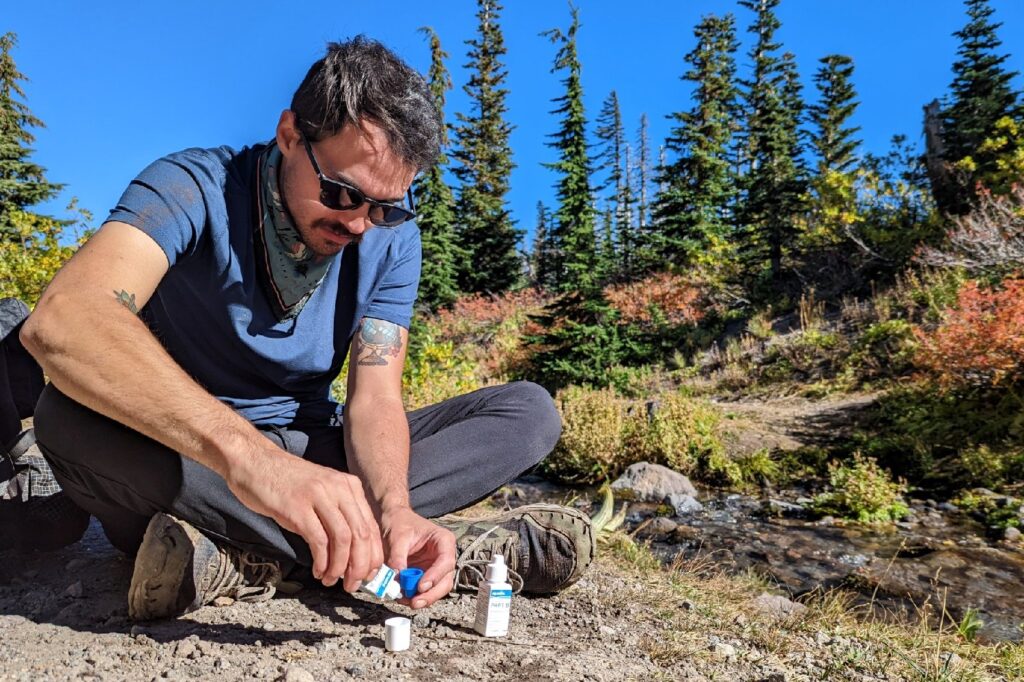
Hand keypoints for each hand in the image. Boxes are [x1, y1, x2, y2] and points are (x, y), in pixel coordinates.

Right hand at [226, 448, 384, 591]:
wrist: (255, 462)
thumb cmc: (287, 483)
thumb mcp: (322, 493)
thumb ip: (339, 514)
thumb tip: (354, 553)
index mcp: (349, 486)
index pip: (371, 527)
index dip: (372, 556)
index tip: (367, 575)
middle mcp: (339, 488)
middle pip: (361, 535)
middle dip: (360, 566)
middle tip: (352, 585)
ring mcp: (318, 496)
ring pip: (343, 540)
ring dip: (340, 567)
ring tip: (332, 580)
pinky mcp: (297, 507)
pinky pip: (319, 541)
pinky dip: (322, 562)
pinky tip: (318, 571)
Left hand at [380, 506, 455, 608]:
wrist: (393, 519)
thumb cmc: (399, 522)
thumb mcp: (397, 536)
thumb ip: (398, 557)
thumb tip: (397, 578)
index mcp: (443, 541)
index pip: (446, 561)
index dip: (436, 576)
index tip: (421, 586)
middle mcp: (443, 556)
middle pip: (445, 580)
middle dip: (431, 594)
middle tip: (415, 602)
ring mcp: (434, 567)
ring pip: (436, 589)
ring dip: (423, 598)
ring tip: (405, 601)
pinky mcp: (424, 575)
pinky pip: (424, 591)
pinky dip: (414, 596)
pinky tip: (403, 598)